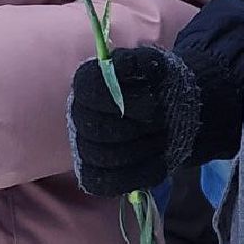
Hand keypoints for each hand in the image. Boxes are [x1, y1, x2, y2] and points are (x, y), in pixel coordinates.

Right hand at [68, 47, 199, 197]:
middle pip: (96, 127)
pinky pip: (108, 183)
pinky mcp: (96, 176)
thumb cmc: (154, 85)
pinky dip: (139, 173)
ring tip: (164, 136)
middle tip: (162, 120)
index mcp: (87, 82)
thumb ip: (142, 61)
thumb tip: (132, 63)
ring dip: (141, 148)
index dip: (121, 97)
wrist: (166, 111)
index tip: (152, 100)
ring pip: (103, 157)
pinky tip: (160, 160)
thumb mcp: (154, 64)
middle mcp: (78, 115)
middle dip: (137, 126)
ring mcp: (84, 147)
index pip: (89, 88)